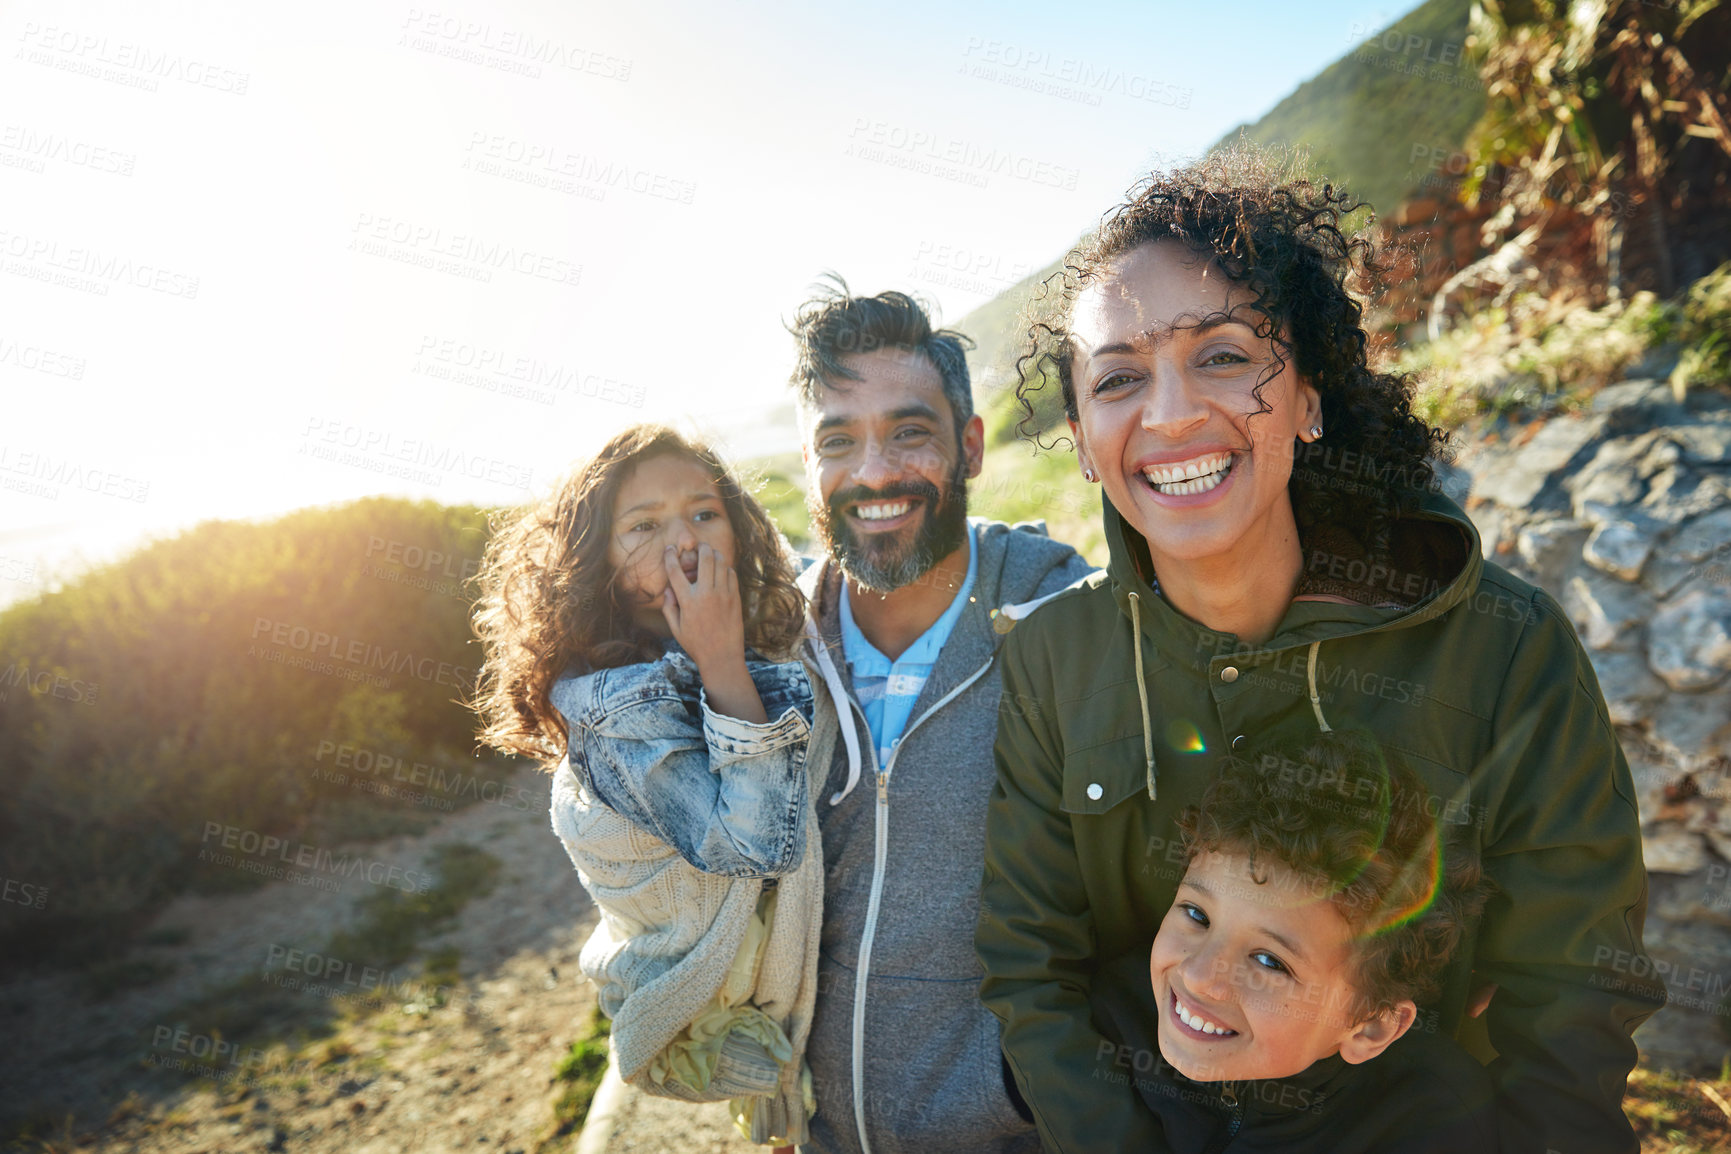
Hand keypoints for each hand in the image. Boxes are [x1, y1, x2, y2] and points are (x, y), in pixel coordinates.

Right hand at [660, 543, 745, 670]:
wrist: (722, 657)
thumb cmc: (696, 644)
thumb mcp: (676, 629)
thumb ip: (668, 607)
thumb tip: (669, 589)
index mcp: (688, 601)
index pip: (675, 571)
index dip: (670, 556)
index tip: (669, 549)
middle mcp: (706, 594)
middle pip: (705, 557)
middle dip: (700, 547)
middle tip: (699, 547)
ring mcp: (723, 594)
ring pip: (721, 562)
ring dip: (714, 554)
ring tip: (710, 555)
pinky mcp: (735, 598)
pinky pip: (731, 573)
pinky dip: (725, 568)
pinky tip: (721, 571)